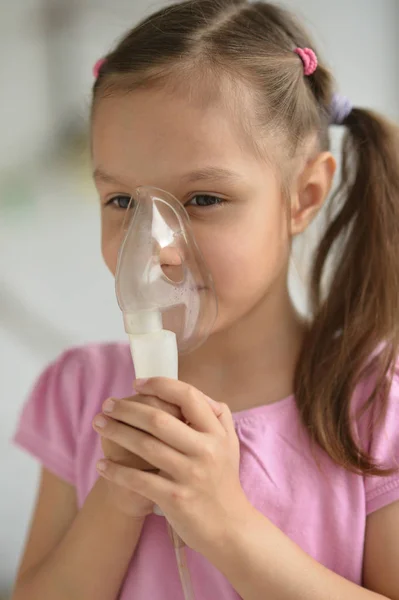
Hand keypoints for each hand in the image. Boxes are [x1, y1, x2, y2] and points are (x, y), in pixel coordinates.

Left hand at [93, 378, 249, 554]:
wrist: (230, 528)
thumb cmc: (224, 481)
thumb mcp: (230, 444)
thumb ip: (218, 416)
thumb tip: (194, 394)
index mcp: (216, 433)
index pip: (187, 396)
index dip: (160, 385)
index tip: (138, 383)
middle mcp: (205, 450)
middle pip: (159, 419)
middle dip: (127, 409)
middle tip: (108, 404)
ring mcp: (190, 475)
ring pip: (145, 446)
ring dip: (117, 432)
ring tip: (99, 424)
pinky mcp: (175, 498)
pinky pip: (139, 480)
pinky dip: (117, 471)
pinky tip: (102, 464)